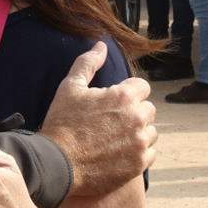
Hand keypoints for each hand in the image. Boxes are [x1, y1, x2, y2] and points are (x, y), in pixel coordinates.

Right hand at [40, 42, 155, 196]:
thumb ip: (88, 63)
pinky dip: (137, 152)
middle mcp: (138, 118)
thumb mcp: (69, 87)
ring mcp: (141, 142)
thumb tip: (101, 45)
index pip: (142, 87)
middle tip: (110, 121)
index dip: (127, 92)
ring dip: (137, 132)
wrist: (58, 162)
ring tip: (113, 138)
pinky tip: (117, 152)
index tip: (112, 101)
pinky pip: (149, 153)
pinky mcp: (140, 163)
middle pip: (148, 109)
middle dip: (133, 112)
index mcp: (124, 97)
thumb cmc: (62, 122)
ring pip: (150, 132)